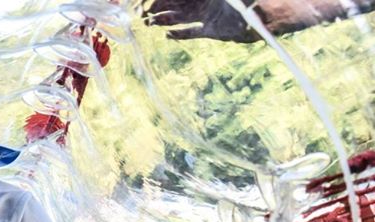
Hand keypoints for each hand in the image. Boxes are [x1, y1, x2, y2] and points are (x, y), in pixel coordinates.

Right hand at [143, 0, 261, 41]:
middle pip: (175, 6)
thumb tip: (185, 10)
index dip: (163, 0)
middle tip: (142, 14)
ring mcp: (205, 17)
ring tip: (149, 24)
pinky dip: (180, 35)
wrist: (263, 16)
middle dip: (158, 8)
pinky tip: (168, 36)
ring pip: (179, 18)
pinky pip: (191, 33)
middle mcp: (202, 4)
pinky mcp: (210, 31)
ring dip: (164, 20)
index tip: (148, 2)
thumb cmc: (246, 2)